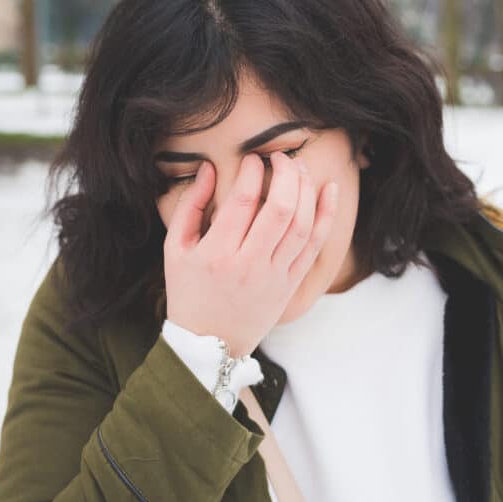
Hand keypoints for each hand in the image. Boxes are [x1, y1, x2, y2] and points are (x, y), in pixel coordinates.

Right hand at [163, 150, 339, 356]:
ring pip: (302, 226)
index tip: (253, 159)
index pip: (244, 201)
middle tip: (281, 157)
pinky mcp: (290, 285)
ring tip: (300, 167)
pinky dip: (325, 216)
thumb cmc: (188, 292)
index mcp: (217, 253)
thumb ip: (190, 206)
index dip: (253, 171)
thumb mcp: (174, 249)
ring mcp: (274, 276)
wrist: (209, 344)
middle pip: (280, 209)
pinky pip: (314, 246)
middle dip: (286, 173)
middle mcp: (249, 264)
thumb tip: (210, 169)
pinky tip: (328, 191)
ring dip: (306, 189)